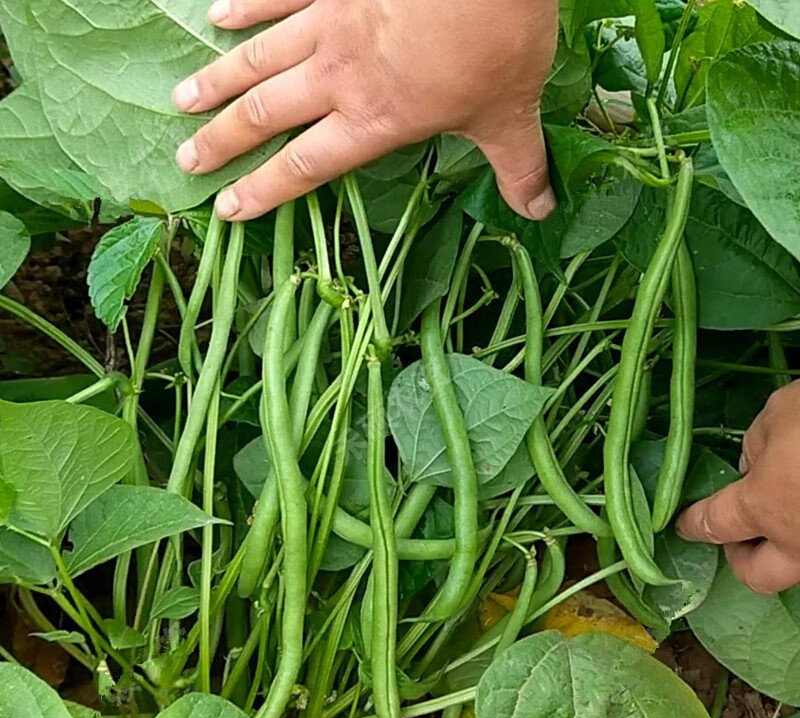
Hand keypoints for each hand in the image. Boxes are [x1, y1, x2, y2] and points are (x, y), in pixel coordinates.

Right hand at [172, 0, 558, 221]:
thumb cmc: (499, 38)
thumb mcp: (512, 112)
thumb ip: (519, 167)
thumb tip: (539, 212)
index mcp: (375, 120)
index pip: (306, 167)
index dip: (264, 191)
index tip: (227, 209)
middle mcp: (339, 77)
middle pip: (265, 115)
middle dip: (222, 141)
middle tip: (187, 158)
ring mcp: (330, 22)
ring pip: (258, 58)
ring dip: (217, 79)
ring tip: (182, 100)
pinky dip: (246, 5)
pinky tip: (218, 14)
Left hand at [677, 381, 799, 594]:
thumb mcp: (781, 413)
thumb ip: (758, 445)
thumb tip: (756, 465)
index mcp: (765, 506)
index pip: (713, 524)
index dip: (692, 523)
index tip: (683, 525)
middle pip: (755, 577)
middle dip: (741, 558)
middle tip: (740, 533)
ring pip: (799, 570)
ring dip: (785, 551)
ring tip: (786, 516)